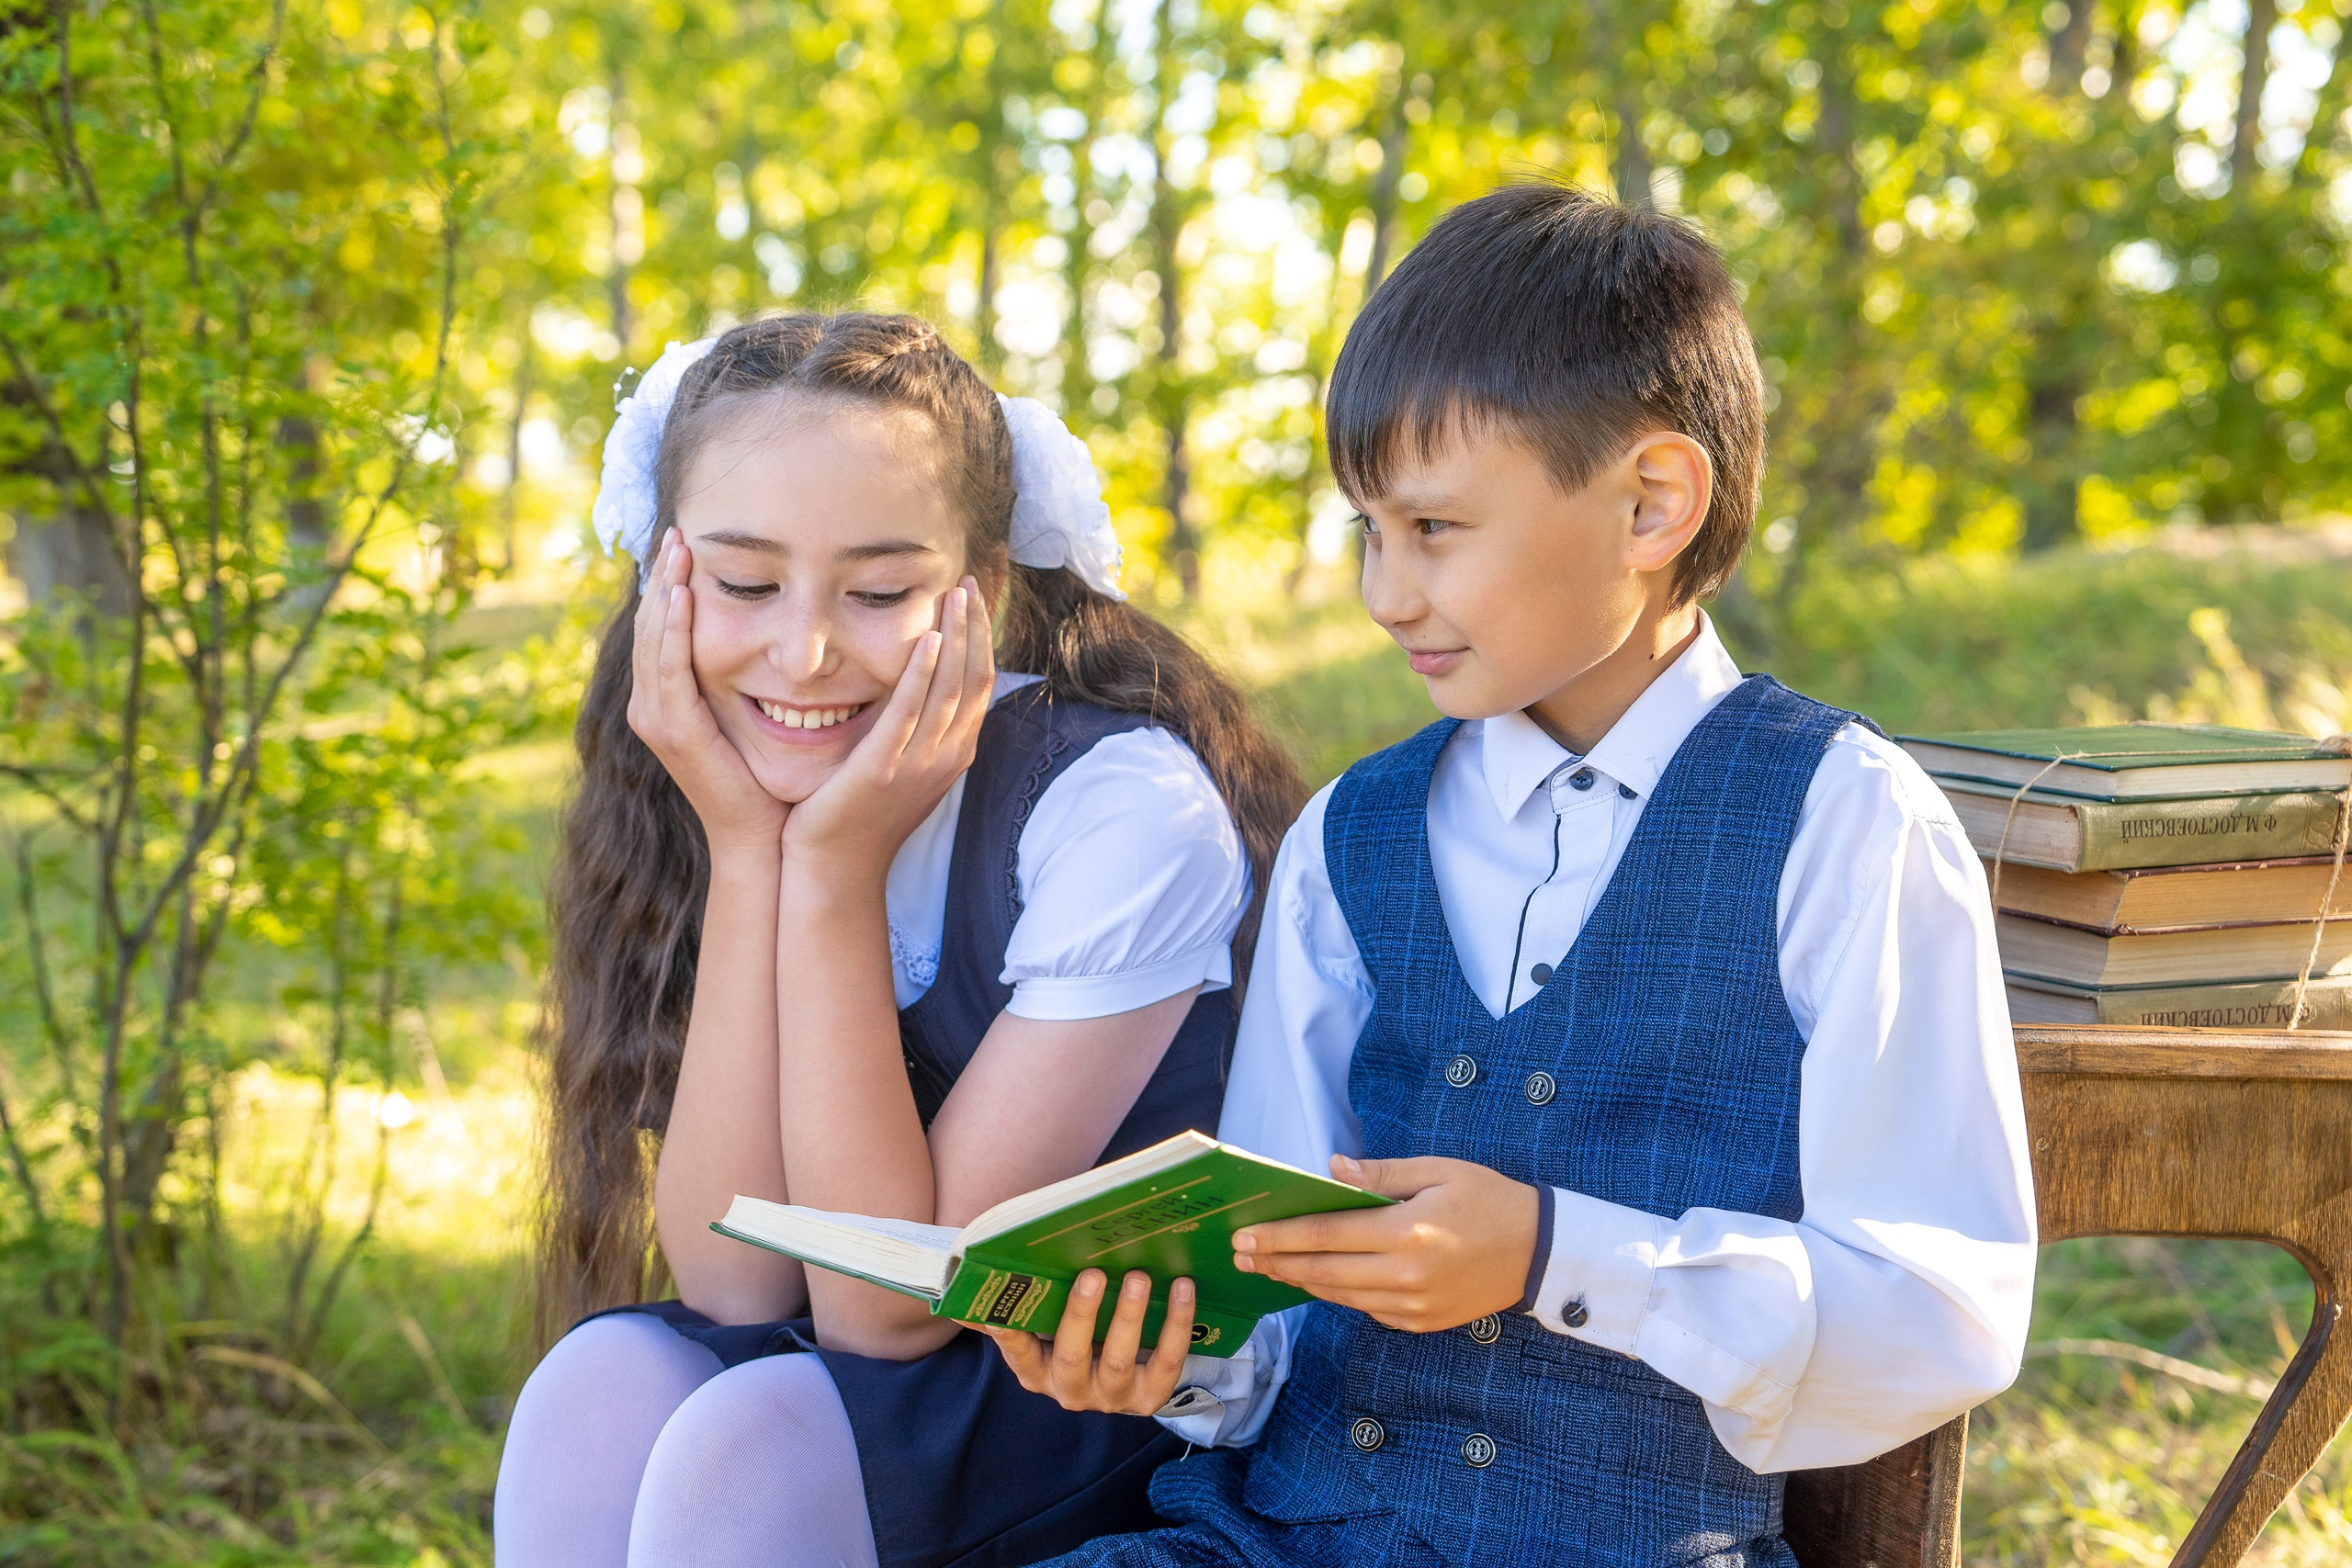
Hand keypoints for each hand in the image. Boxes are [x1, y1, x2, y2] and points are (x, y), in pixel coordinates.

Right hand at [628, 531, 787, 849]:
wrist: (762, 838)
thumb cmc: (766, 781)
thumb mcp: (751, 717)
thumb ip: (746, 678)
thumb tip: (773, 633)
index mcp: (666, 702)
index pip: (660, 630)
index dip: (667, 585)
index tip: (685, 544)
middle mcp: (652, 707)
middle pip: (649, 626)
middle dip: (661, 576)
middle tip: (676, 531)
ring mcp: (656, 719)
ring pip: (652, 640)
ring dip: (662, 591)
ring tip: (676, 549)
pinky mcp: (673, 730)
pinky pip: (667, 668)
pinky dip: (672, 630)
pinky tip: (680, 596)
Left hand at [780, 576, 994, 874]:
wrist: (831, 869)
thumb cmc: (854, 818)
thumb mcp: (896, 768)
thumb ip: (910, 729)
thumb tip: (911, 687)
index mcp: (951, 754)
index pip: (979, 685)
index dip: (980, 639)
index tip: (970, 599)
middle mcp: (945, 757)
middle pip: (975, 680)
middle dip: (975, 627)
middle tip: (968, 582)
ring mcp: (919, 764)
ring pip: (951, 689)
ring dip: (957, 637)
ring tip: (954, 594)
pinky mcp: (884, 768)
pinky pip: (911, 712)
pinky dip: (923, 673)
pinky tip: (926, 639)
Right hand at [983, 1268, 1196, 1415]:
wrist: (1128, 1377)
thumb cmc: (1078, 1337)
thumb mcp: (1045, 1326)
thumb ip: (1017, 1308)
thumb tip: (967, 1293)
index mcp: (1035, 1371)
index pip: (1017, 1351)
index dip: (1008, 1333)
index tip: (999, 1308)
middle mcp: (1069, 1390)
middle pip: (1071, 1356)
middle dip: (1081, 1315)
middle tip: (1092, 1275)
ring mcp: (1110, 1398)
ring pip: (1119, 1360)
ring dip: (1129, 1316)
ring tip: (1138, 1278)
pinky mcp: (1149, 1398)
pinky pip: (1166, 1361)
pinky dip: (1176, 1324)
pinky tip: (1183, 1289)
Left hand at [1232, 1155, 1536, 1333]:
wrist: (1539, 1251)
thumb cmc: (1487, 1199)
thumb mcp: (1437, 1171)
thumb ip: (1379, 1175)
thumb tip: (1329, 1171)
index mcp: (1408, 1231)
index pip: (1327, 1235)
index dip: (1280, 1236)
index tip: (1247, 1235)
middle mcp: (1406, 1275)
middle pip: (1323, 1271)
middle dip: (1276, 1262)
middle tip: (1240, 1256)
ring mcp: (1412, 1306)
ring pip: (1339, 1296)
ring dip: (1300, 1281)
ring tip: (1268, 1268)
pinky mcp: (1419, 1323)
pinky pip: (1365, 1309)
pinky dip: (1337, 1293)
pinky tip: (1316, 1279)